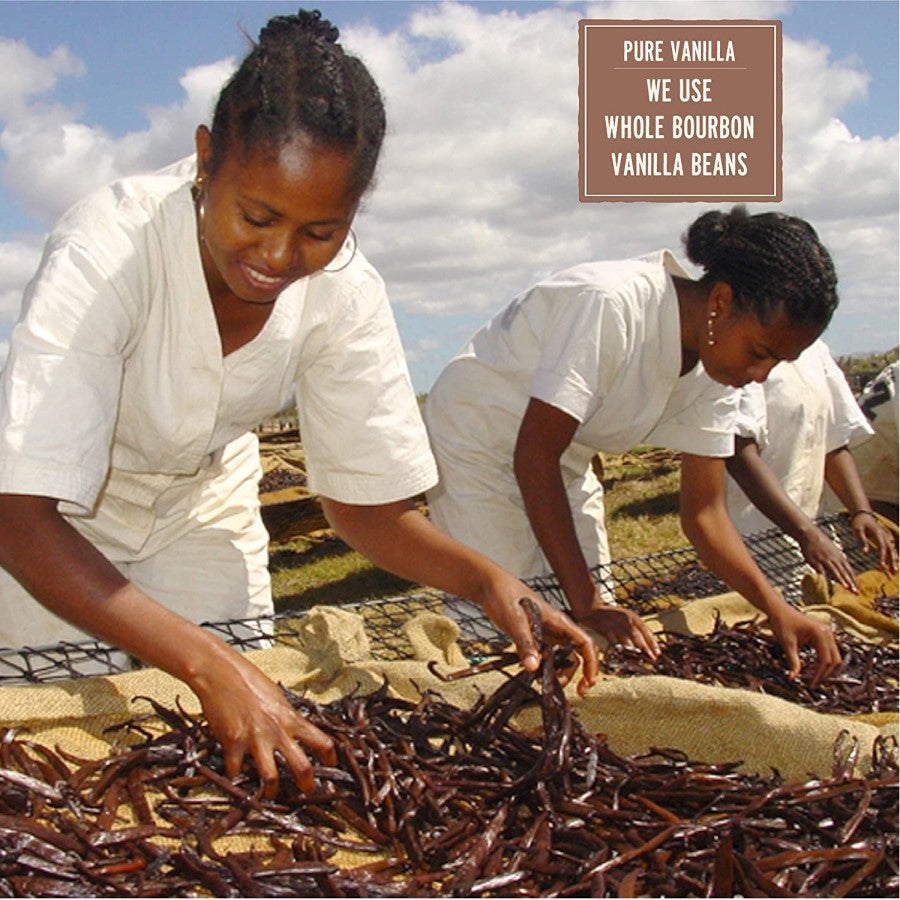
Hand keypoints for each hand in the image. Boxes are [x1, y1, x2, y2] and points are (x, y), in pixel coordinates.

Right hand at [190, 647, 335, 797]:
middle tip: (308, 791)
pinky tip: (236, 775)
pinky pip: (236, 772)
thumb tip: (295, 729)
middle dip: (307, 784)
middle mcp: (277, 731)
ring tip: (270, 795)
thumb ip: (287, 716)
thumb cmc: (248, 680)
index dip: (330, 756)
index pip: (322, 740)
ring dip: (271, 791)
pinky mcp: (233, 745)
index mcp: (291, 718)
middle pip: (302, 767)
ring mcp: (255, 740)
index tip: (331, 764)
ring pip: (270, 778)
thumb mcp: (276, 697)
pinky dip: (236, 776)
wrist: (220, 673)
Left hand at [476, 574, 598, 695]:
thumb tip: (532, 667)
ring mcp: (545, 632)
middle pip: (575, 654)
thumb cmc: (504, 595)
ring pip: (560, 656)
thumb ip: (524, 643)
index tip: (590, 681)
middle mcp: (556, 627)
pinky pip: (545, 654)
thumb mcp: (514, 619)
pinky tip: (533, 673)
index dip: (591, 663)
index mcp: (558, 621)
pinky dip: (544, 667)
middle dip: (577, 673)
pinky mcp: (533, 636)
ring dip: (559, 672)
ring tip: (546, 684)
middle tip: (575, 691)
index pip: (585, 643)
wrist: (490, 586)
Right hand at [576, 589, 659, 660]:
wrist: (592, 609)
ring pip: (626, 640)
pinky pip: (613, 641)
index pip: (645, 631)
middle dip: (645, 648)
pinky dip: (619, 649)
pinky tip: (623, 656)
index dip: (652, 643)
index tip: (657, 653)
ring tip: (639, 659)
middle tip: (651, 659)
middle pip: (637, 636)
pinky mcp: (604, 629)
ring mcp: (614, 624)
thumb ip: (635, 630)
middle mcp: (625, 619)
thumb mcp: (626, 619)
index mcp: (632, 617)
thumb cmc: (611, 617)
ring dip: (633, 650)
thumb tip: (648, 646)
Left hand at [765, 602, 840, 687]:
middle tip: (813, 683)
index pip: (825, 660)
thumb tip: (793, 678)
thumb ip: (793, 661)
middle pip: (834, 660)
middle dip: (825, 673)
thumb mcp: (787, 643)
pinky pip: (828, 651)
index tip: (811, 684)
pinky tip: (812, 668)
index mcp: (821, 633)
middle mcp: (828, 633)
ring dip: (825, 668)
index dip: (819, 674)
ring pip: (833, 656)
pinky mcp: (823, 635)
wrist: (778, 609)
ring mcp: (827, 633)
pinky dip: (823, 661)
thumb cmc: (782, 623)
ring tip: (813, 677)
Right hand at [796, 526, 858, 591]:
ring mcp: (825, 560)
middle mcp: (834, 559)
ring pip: (836, 571)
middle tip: (857, 592)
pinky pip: (822, 571)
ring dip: (842, 580)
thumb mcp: (832, 550)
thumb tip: (840, 569)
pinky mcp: (816, 561)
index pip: (849, 570)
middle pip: (845, 572)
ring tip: (847, 588)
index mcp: (839, 556)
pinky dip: (825, 578)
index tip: (858, 588)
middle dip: (851, 583)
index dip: (854, 580)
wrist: (810, 534)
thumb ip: (836, 560)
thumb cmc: (820, 542)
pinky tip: (828, 584)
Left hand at [851, 512, 897, 574]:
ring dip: (893, 561)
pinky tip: (891, 567)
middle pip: (891, 550)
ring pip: (892, 551)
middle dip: (893, 561)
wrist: (862, 514)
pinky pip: (889, 550)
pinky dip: (891, 558)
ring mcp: (885, 538)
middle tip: (894, 571)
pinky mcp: (883, 540)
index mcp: (879, 533)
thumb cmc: (859, 522)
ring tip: (894, 572)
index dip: (883, 556)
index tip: (882, 565)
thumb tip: (866, 552)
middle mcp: (884, 536)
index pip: (883, 547)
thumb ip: (862, 541)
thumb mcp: (858, 530)